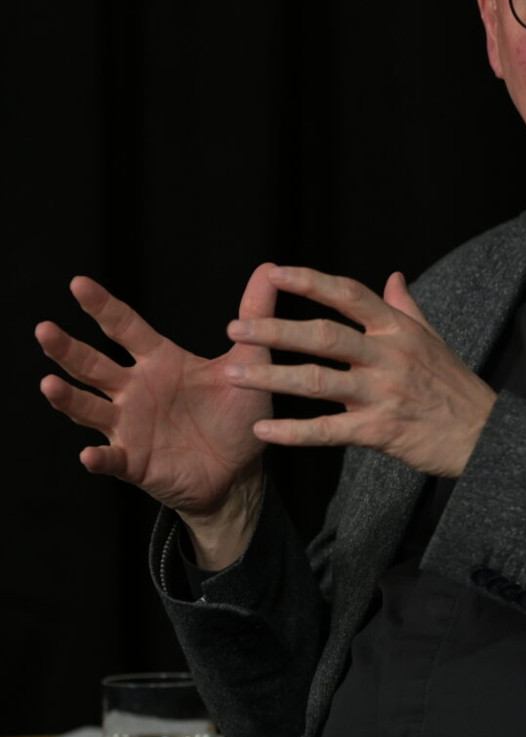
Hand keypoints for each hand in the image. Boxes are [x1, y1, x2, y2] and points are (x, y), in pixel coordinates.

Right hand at [37, 268, 276, 518]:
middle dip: (67, 349)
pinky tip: (90, 455)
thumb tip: (269, 267)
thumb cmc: (237, 413)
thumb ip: (255, 315)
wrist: (239, 470)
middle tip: (44, 329)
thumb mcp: (250, 362)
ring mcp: (129, 427)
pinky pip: (111, 459)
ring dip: (68, 398)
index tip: (78, 283)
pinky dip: (100, 458)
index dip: (102, 306)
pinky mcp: (134, 461)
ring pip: (89, 409)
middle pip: (93, 365)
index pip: (124, 327)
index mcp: (159, 362)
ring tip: (49, 384)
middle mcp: (135, 390)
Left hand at [223, 266, 496, 477]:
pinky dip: (293, 433)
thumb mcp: (433, 340)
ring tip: (232, 374)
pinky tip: (263, 432)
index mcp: (399, 330)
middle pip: (325, 336)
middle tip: (235, 328)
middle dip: (276, 330)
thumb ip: (406, 308)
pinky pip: (328, 431)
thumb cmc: (454, 385)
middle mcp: (389, 357)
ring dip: (271, 378)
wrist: (484, 434)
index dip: (310, 282)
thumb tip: (393, 276)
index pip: (349, 296)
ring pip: (318, 382)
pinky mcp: (380, 431)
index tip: (273, 272)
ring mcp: (383, 394)